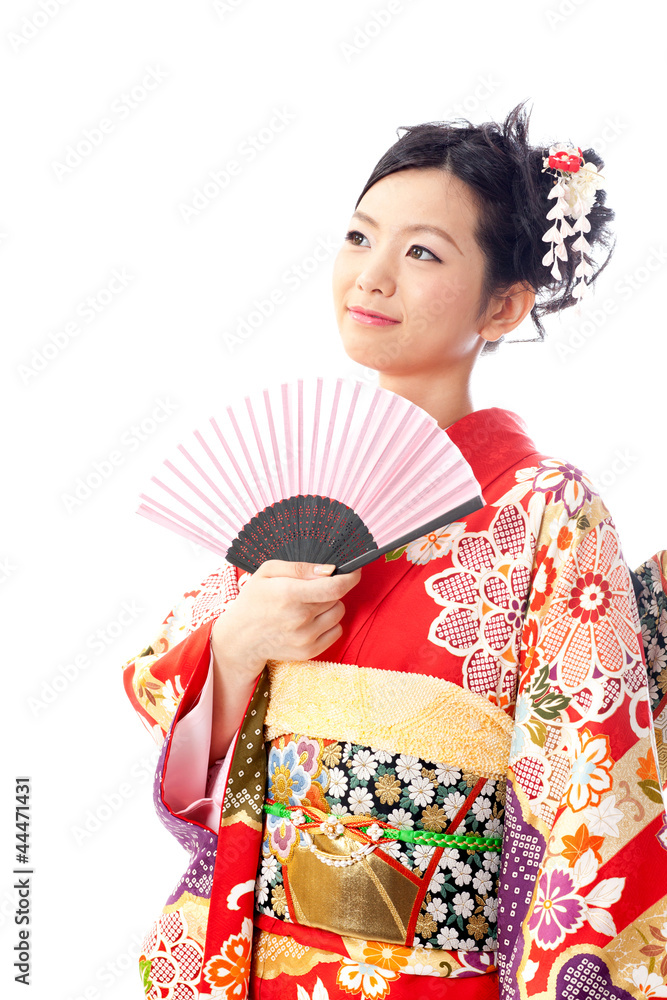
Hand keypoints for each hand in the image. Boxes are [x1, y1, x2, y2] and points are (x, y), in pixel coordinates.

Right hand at [211, 559, 361, 681]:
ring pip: (338, 613)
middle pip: (336, 597)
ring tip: (307, 606)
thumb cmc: (254, 599)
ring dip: (329, 606)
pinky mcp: (310, 651)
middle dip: (329, 588)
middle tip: (309, 589)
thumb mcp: (268, 572)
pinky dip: (329, 623)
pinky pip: (337, 631)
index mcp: (289, 594)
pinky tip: (309, 621)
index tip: (354, 570)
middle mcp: (300, 618)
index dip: (350, 577)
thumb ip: (300, 567)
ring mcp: (306, 638)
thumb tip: (330, 570)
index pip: (334, 587)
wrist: (241, 638)